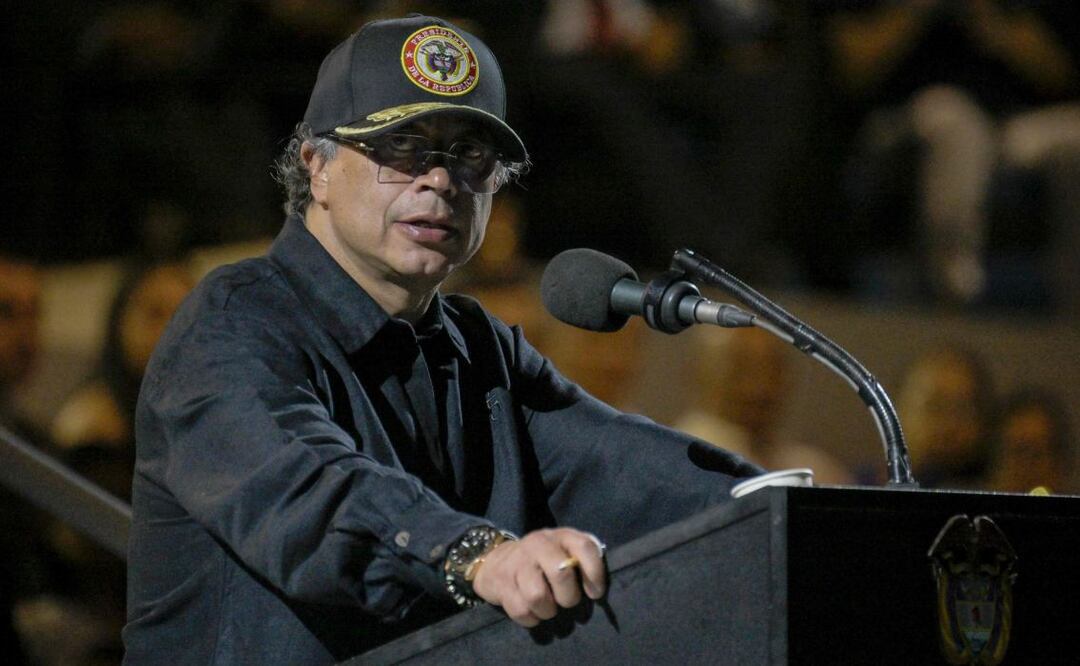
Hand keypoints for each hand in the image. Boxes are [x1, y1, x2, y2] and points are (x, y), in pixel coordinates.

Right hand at [471, 528, 605, 626]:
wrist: (499, 560)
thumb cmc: (544, 560)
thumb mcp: (565, 551)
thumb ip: (584, 560)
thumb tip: (598, 586)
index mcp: (561, 536)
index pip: (584, 547)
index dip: (594, 573)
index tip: (595, 593)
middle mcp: (539, 544)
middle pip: (561, 574)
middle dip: (568, 597)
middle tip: (567, 601)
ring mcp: (517, 562)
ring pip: (537, 596)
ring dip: (547, 611)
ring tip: (548, 608)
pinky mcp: (501, 582)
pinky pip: (521, 610)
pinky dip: (531, 619)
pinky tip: (533, 611)